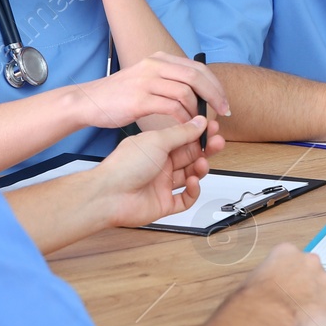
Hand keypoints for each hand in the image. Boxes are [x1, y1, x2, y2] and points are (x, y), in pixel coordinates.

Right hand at [77, 53, 229, 130]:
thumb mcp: (147, 78)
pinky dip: (184, 120)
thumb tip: (197, 91)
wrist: (90, 101)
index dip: (215, 85)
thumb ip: (170, 80)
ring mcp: (146, 81)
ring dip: (198, 112)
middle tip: (223, 113)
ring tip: (201, 126)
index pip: (198, 68)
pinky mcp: (139, 99)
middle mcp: (154, 66)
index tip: (224, 102)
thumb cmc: (120, 95)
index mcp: (160, 59)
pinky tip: (186, 128)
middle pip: (196, 77)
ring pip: (186, 93)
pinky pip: (171, 108)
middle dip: (215, 96)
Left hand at [89, 116, 223, 228]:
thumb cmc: (125, 166)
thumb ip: (182, 133)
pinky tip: (193, 183)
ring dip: (200, 169)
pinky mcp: (164, 203)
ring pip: (190, 176)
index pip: (184, 139)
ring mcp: (162, 184)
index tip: (212, 128)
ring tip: (201, 164)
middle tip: (216, 144)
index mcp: (157, 147)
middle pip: (190, 156)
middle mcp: (160, 165)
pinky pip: (185, 199)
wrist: (108, 195)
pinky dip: (193, 191)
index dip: (200, 134)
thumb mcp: (157, 141)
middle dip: (205, 150)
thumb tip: (199, 122)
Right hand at [245, 244, 325, 325]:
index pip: (301, 265)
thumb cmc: (253, 303)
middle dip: (314, 297)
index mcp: (288, 254)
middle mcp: (311, 263)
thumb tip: (266, 294)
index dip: (297, 285)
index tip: (291, 297)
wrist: (263, 315)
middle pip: (321, 280)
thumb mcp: (254, 280)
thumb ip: (269, 281)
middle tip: (299, 314)